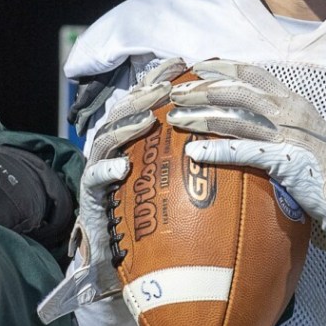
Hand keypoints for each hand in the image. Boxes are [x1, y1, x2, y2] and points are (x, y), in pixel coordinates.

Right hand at [38, 58, 185, 321]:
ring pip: (104, 140)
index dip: (158, 78)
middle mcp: (112, 151)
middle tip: (164, 88)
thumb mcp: (177, 185)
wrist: (121, 263)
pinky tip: (122, 167)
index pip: (144, 101)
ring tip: (144, 120)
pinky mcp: (90, 200)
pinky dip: (106, 171)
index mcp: (134, 141)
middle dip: (141, 95)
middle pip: (122, 112)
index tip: (180, 62)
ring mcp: (98, 173)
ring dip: (123, 126)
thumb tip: (236, 135)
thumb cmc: (155, 220)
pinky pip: (94, 183)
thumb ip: (193, 157)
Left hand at [167, 59, 325, 249]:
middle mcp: (290, 111)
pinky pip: (242, 152)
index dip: (222, 67)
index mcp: (295, 101)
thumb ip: (283, 121)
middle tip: (176, 93)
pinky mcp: (284, 160)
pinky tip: (194, 154)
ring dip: (200, 118)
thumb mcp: (308, 133)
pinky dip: (215, 152)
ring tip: (175, 119)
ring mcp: (287, 134)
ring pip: (234, 118)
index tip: (198, 67)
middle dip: (202, 89)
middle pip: (236, 91)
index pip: (252, 73)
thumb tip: (253, 118)